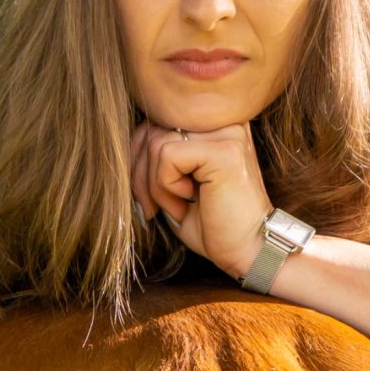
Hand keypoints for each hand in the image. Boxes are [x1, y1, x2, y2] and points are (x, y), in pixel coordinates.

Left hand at [130, 115, 272, 278]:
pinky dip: (164, 186)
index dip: (138, 157)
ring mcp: (227, 133)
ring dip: (154, 185)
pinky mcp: (224, 151)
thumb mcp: (175, 184)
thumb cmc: (213, 222)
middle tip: (152, 206)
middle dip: (140, 174)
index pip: (157, 120)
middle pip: (152, 128)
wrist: (248, 250)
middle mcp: (224, 121)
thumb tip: (121, 145)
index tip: (147, 195)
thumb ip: (157, 157)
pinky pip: (167, 155)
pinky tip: (186, 202)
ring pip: (156, 142)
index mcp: (214, 124)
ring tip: (176, 206)